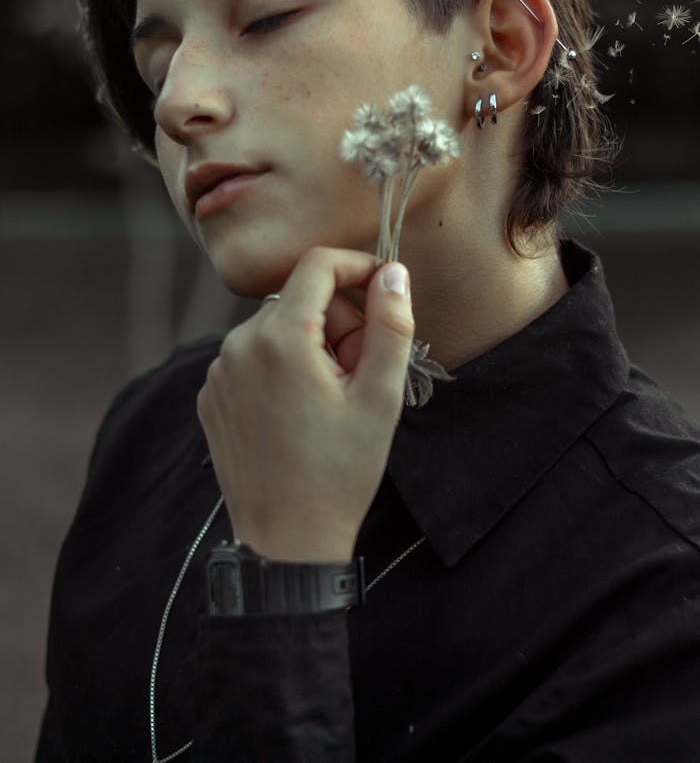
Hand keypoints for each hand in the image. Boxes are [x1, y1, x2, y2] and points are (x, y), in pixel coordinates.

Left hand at [197, 247, 413, 561]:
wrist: (286, 543)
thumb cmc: (339, 472)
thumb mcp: (380, 397)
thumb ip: (390, 325)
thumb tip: (392, 272)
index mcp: (280, 337)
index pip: (318, 264)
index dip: (357, 266)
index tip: (383, 292)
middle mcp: (238, 344)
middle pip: (300, 298)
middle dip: (339, 323)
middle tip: (361, 373)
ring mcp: (218, 371)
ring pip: (277, 328)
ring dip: (311, 346)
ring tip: (331, 400)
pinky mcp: (210, 395)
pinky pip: (253, 357)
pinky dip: (282, 367)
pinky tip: (299, 413)